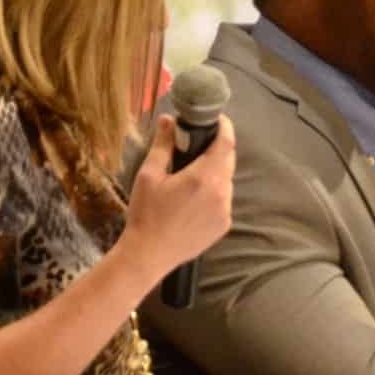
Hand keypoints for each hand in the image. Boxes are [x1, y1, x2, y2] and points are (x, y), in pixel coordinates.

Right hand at [122, 114, 234, 282]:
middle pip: (229, 161)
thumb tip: (169, 119)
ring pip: (227, 182)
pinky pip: (224, 201)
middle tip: (200, 144)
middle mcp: (222, 193)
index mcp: (205, 176)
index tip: (217, 119)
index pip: (226, 143)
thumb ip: (163, 145)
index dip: (225, 127)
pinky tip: (194, 198)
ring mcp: (226, 211)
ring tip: (194, 173)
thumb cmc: (146, 212)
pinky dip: (215, 193)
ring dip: (216, 172)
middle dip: (218, 148)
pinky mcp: (224, 226)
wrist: (149, 254)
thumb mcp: (149, 175)